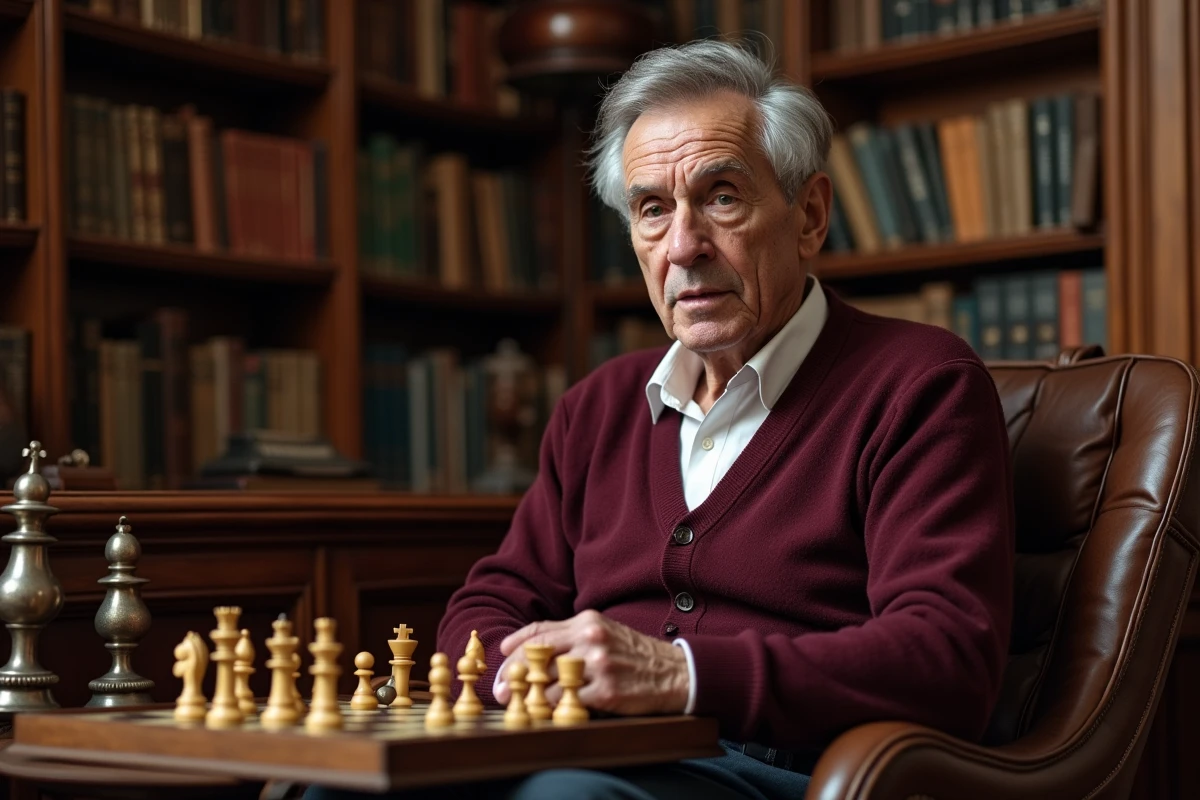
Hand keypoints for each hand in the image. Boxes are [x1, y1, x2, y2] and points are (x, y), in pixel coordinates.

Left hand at [494, 610, 689, 715]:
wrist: (675, 673)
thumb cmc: (635, 654)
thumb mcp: (605, 633)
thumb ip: (573, 636)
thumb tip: (535, 649)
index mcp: (587, 622)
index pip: (540, 630)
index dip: (515, 643)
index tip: (500, 653)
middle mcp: (591, 638)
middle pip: (537, 654)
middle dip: (512, 672)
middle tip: (499, 689)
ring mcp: (599, 664)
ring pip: (549, 680)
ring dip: (529, 695)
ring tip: (519, 704)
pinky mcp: (607, 691)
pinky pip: (569, 702)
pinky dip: (554, 709)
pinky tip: (547, 713)